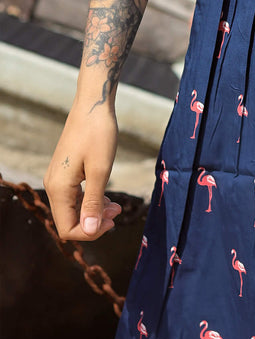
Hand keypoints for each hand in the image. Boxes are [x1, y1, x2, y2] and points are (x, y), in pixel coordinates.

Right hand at [43, 104, 121, 239]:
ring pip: (73, 210)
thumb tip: (90, 231)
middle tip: (118, 211)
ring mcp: (58, 178)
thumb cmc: (98, 134)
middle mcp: (53, 186)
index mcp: (58, 188)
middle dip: (94, 222)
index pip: (67, 228)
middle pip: (69, 221)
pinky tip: (107, 197)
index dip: (90, 232)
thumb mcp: (101, 171)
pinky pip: (75, 197)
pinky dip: (91, 201)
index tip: (112, 220)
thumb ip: (93, 203)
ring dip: (94, 212)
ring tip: (116, 206)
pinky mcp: (66, 172)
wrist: (93, 106)